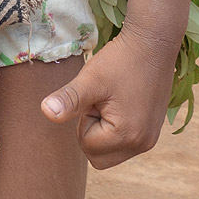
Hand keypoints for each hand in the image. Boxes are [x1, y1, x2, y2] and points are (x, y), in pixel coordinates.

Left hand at [40, 25, 179, 168]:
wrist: (153, 42)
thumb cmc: (120, 59)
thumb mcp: (91, 79)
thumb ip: (69, 99)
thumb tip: (46, 112)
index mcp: (127, 136)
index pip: (86, 145)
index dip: (84, 117)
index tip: (97, 95)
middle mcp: (142, 145)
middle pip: (98, 156)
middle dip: (93, 130)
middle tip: (102, 100)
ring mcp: (150, 139)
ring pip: (110, 151)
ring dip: (104, 129)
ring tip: (112, 100)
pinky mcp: (152, 131)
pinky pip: (125, 142)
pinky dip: (116, 127)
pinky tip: (123, 102)